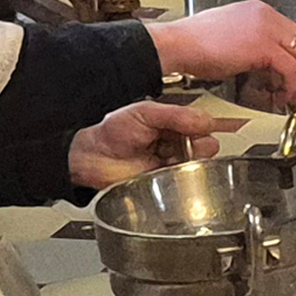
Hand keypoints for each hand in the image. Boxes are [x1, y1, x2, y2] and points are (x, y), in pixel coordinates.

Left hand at [70, 98, 236, 188]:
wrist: (89, 159)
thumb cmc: (111, 132)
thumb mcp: (144, 113)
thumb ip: (175, 114)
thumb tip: (203, 119)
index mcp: (171, 123)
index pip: (200, 123)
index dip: (204, 125)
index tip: (201, 127)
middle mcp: (174, 143)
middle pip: (205, 144)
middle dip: (198, 144)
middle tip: (184, 143)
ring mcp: (171, 164)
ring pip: (198, 163)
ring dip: (189, 161)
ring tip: (170, 157)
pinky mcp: (166, 183)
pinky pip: (185, 181)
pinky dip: (182, 177)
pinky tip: (170, 171)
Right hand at [148, 0, 295, 109]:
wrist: (176, 44)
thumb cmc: (193, 45)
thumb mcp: (231, 37)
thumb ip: (252, 45)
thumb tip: (266, 65)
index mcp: (259, 11)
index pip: (295, 32)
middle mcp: (266, 15)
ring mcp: (266, 28)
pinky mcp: (262, 46)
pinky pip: (289, 68)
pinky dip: (290, 84)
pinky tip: (283, 96)